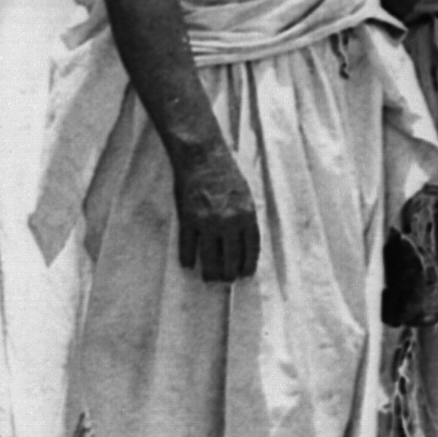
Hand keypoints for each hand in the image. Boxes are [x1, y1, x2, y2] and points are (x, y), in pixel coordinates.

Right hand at [171, 143, 258, 283]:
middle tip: (226, 280)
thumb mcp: (244, 195)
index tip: (244, 275)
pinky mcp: (188, 218)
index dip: (247, 265)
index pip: (250, 250)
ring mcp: (207, 221)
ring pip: (209, 257)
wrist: (202, 156)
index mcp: (247, 216)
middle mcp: (229, 222)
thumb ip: (245, 217)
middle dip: (229, 273)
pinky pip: (188, 244)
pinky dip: (187, 256)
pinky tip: (187, 264)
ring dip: (210, 271)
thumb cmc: (225, 172)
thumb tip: (243, 240)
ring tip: (209, 278)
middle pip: (231, 258)